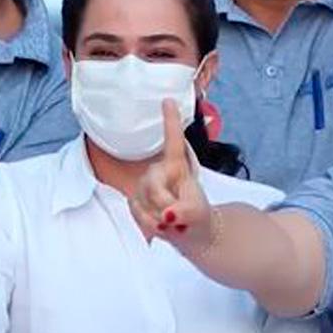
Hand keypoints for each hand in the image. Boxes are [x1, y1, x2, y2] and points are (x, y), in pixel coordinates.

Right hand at [130, 100, 212, 254]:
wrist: (188, 232)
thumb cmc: (197, 214)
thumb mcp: (198, 213)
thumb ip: (186, 211)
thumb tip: (168, 213)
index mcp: (177, 165)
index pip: (173, 140)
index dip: (170, 120)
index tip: (168, 100)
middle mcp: (158, 170)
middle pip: (153, 185)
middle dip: (165, 204)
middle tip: (178, 217)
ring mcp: (144, 185)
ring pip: (144, 201)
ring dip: (159, 218)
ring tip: (172, 220)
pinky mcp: (134, 200)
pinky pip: (137, 212)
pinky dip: (150, 224)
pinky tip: (159, 224)